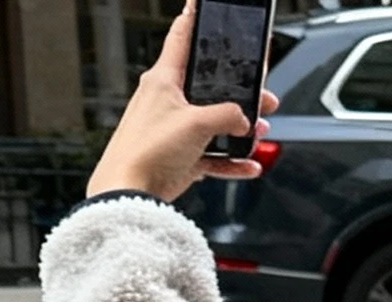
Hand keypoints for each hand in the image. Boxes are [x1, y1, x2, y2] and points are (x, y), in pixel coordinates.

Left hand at [87, 4, 278, 199]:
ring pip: (214, 123)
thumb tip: (245, 120)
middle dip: (239, 92)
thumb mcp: (197, 124)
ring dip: (239, 129)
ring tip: (259, 132)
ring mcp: (174, 131)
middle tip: (262, 94)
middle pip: (209, 88)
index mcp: (163, 79)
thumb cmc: (148, 150)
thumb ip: (227, 116)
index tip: (201, 7)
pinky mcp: (179, 158)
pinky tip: (248, 164)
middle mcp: (167, 101)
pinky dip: (231, 161)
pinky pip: (212, 156)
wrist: (129, 192)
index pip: (181, 38)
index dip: (194, 19)